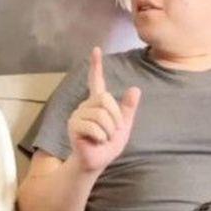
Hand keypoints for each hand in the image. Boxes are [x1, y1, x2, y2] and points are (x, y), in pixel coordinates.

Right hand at [68, 47, 140, 172]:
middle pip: (106, 99)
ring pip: (102, 115)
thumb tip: (135, 89)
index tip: (96, 49)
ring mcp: (78, 114)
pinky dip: (101, 137)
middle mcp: (86, 105)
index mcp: (97, 103)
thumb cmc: (108, 145)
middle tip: (112, 132)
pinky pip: (95, 127)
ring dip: (109, 130)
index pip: (96, 80)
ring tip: (103, 138)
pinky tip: (96, 141)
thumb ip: (128, 109)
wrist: (96, 162)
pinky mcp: (74, 126)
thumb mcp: (124, 126)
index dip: (96, 65)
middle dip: (116, 117)